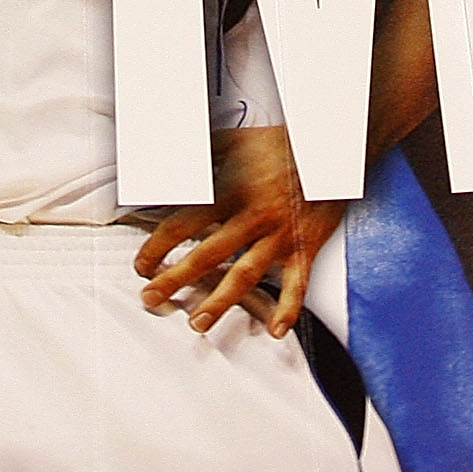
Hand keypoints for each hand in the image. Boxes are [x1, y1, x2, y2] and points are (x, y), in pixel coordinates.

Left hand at [132, 125, 341, 336]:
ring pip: (245, 275)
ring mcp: (280, 237)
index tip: (142, 263)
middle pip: (207, 255)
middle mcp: (253, 218)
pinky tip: (275, 330)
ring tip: (199, 322)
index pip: (184, 223)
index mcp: (232, 192)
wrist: (330, 151)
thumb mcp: (234, 141)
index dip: (158, 245)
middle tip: (151, 298)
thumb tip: (169, 159)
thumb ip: (200, 154)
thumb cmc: (281, 147)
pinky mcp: (304, 248)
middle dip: (176, 279)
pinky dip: (288, 309)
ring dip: (220, 302)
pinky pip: (297, 284)